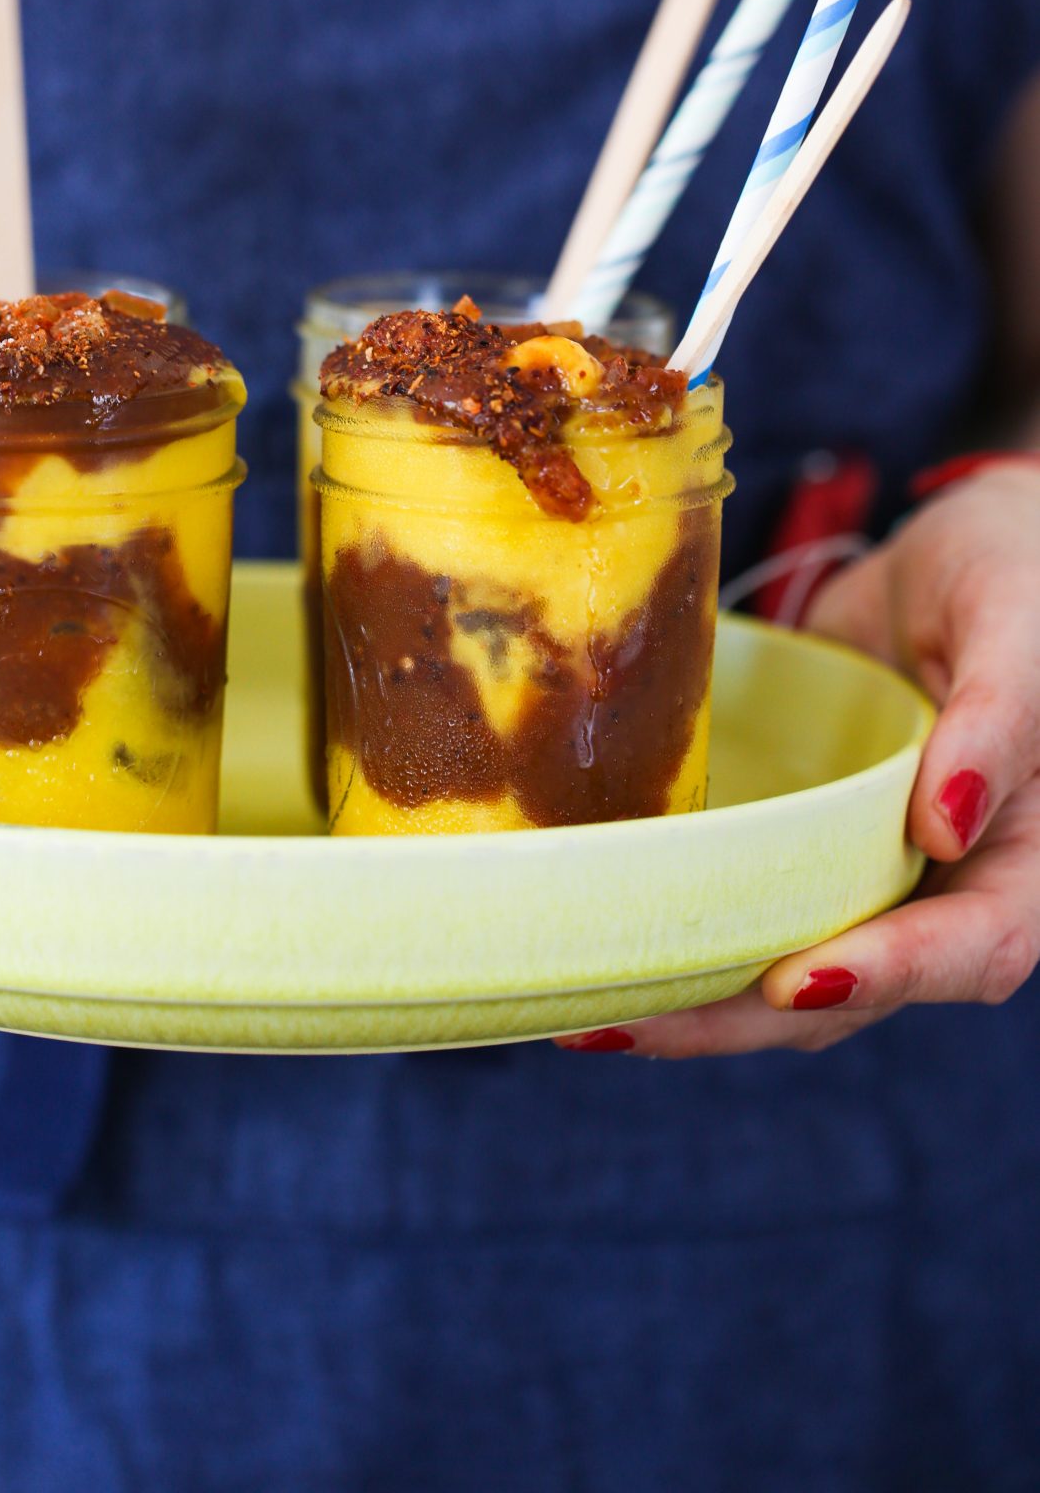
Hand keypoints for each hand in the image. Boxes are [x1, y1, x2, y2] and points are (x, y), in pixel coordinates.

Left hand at [556, 462, 1039, 1057]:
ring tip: (582, 1011)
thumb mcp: (1016, 627)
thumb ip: (998, 719)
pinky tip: (596, 941)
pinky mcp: (797, 843)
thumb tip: (944, 824)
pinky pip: (742, 903)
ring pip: (783, 964)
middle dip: (737, 1019)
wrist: (953, 556)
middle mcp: (943, 889)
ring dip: (688, 998)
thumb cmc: (1009, 575)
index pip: (974, 947)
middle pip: (854, 989)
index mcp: (1022, 859)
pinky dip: (675, 930)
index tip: (792, 982)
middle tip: (624, 1020)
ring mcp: (862, 874)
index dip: (887, 975)